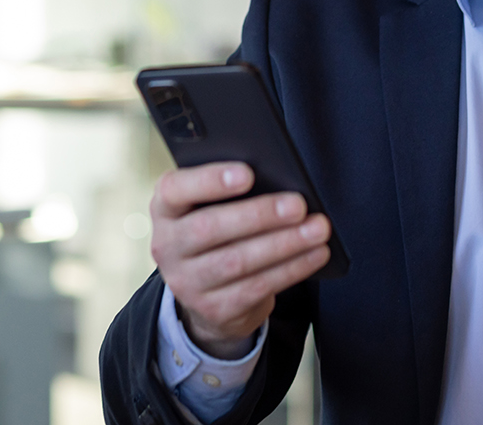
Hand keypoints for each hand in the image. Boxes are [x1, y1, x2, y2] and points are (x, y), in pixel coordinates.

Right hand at [149, 162, 330, 358]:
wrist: (205, 290)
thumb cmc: (217, 229)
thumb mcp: (208, 205)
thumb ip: (227, 190)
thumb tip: (278, 177)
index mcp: (166, 209)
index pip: (175, 190)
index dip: (209, 181)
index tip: (248, 173)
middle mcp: (168, 246)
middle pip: (210, 228)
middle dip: (260, 215)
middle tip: (298, 205)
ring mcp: (187, 283)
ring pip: (237, 262)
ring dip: (284, 244)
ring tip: (317, 229)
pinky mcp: (214, 308)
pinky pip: (257, 287)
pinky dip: (292, 268)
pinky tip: (315, 254)